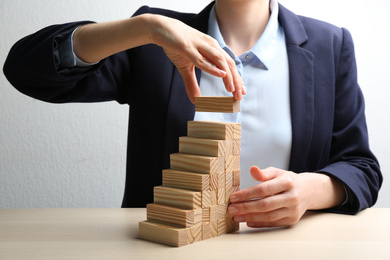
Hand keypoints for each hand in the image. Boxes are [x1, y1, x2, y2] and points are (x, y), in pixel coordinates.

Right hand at [150, 15, 245, 102]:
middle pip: (228, 63)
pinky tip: (220, 74)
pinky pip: (201, 58)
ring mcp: (199, 45)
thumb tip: (196, 101)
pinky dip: (212, 67)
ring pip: (219, 60)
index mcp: (212, 49)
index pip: (229, 65)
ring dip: (227, 76)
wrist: (160, 28)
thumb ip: (191, 84)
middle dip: (235, 80)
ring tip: (232, 89)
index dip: (236, 79)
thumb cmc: (176, 45)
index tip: (241, 92)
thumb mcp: (185, 68)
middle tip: (239, 96)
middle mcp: (210, 45)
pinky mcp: (187, 46)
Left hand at [228, 166, 345, 227]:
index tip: (233, 197)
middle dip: (245, 207)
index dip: (247, 194)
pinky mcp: (292, 220)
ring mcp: (293, 210)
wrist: (308, 191)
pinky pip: (273, 223)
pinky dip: (259, 223)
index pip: (264, 189)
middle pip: (265, 204)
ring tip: (236, 217)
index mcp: (287, 183)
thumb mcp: (277, 173)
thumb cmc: (287, 181)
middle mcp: (292, 197)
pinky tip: (247, 221)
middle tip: (231, 209)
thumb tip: (252, 169)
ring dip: (250, 217)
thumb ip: (263, 173)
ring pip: (268, 216)